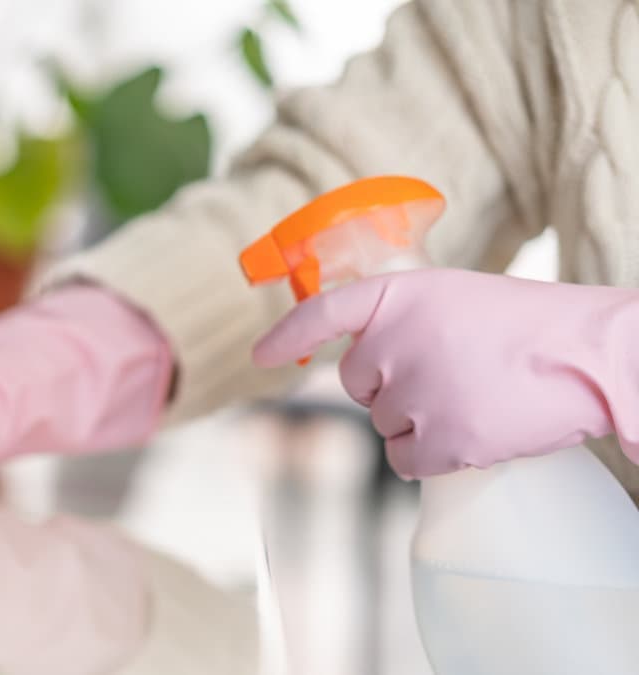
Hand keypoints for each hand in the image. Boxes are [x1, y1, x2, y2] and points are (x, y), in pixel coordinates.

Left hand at [252, 269, 638, 478]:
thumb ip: (398, 322)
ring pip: (383, 424)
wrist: (591, 354)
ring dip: (417, 422)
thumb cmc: (525, 326)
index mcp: (397, 296)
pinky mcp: (439, 439)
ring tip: (473, 398)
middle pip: (355, 383)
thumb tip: (360, 368)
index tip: (260, 356)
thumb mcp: (451, 300)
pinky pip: (405, 461)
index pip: (324, 312)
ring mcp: (414, 393)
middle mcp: (392, 341)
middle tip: (448, 375)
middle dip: (388, 387)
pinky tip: (470, 432)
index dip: (287, 334)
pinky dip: (431, 457)